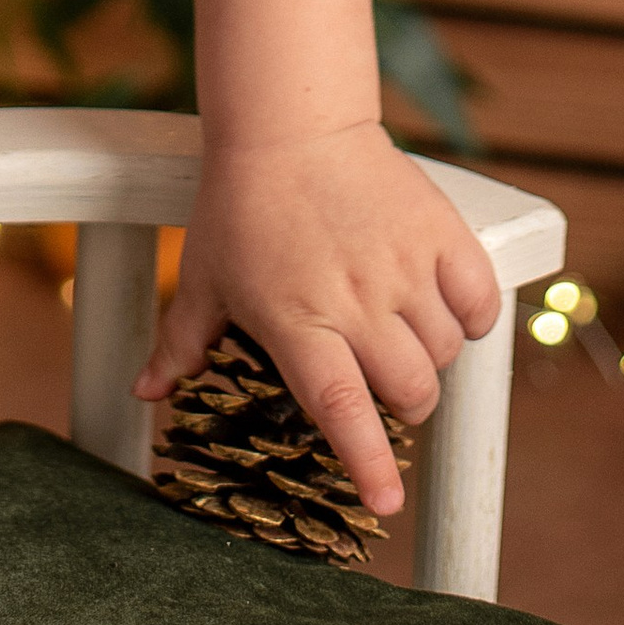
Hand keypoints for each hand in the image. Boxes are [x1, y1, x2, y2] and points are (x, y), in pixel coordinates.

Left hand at [136, 121, 498, 516]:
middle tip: (383, 382)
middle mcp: (356, 300)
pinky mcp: (438, 230)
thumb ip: (181, 343)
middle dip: (405, 405)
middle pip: (410, 390)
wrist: (291, 120)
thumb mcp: (205, 276)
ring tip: (403, 331)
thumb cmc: (241, 202)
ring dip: (430, 357)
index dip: (367, 463)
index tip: (386, 503)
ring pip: (444, 351)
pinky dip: (470, 315)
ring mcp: (402, 264)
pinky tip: (444, 305)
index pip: (343, 409)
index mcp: (298, 321)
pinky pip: (479, 300)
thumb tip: (145, 395)